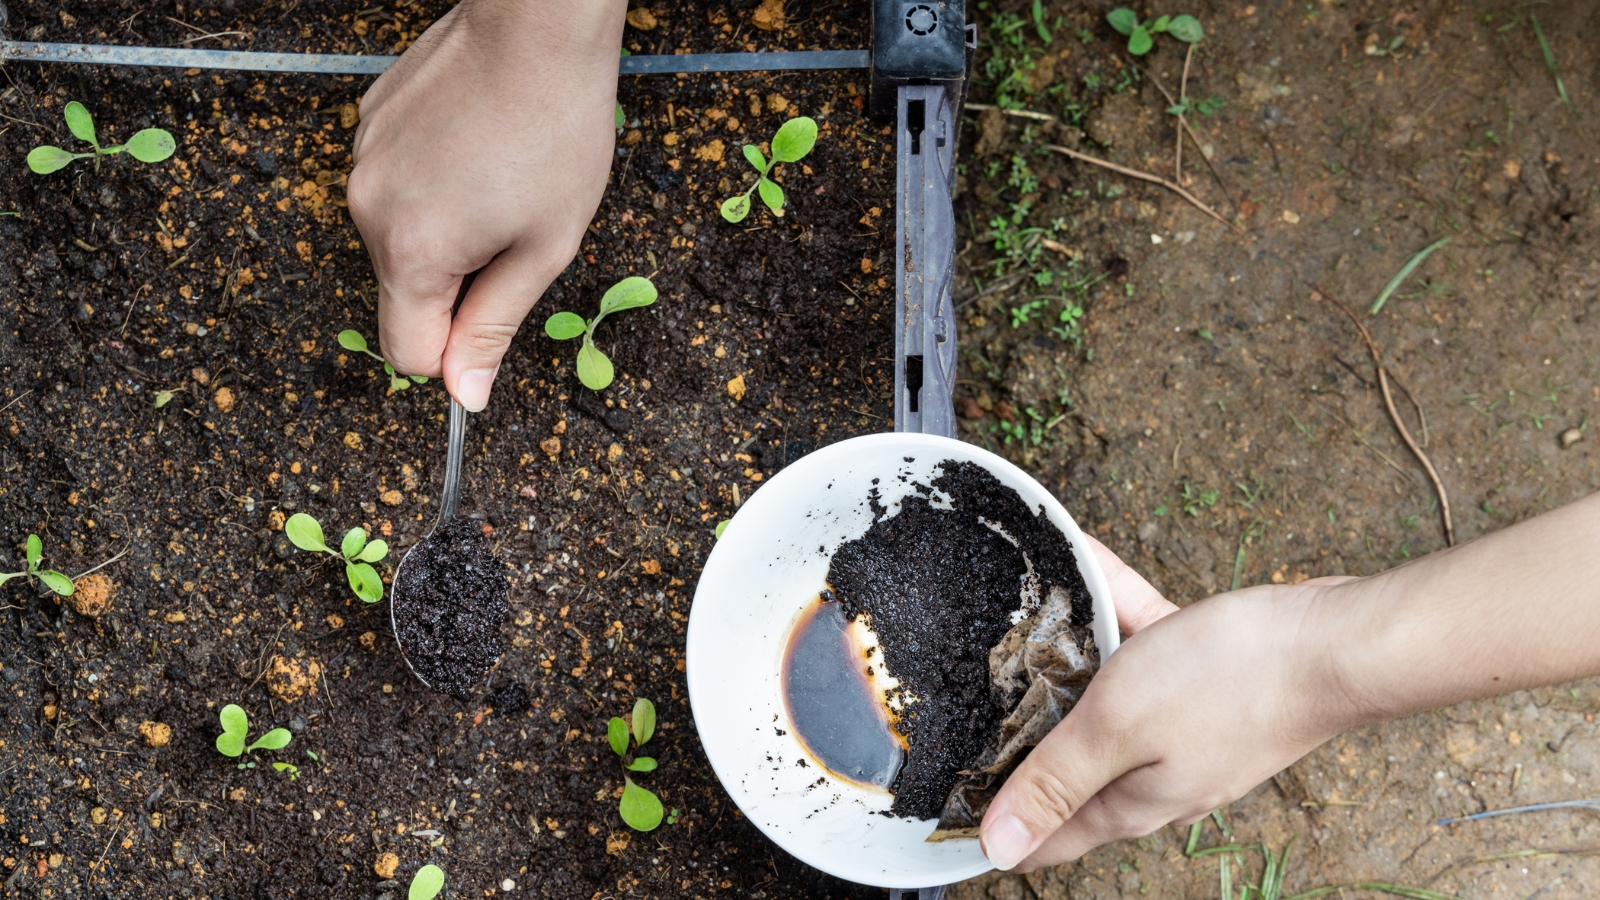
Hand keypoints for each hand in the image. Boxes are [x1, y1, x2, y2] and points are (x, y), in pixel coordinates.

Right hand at [348, 0, 626, 409]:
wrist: (535, 28)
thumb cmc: (555, 135)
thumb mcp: (543, 249)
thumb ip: (494, 326)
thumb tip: (463, 395)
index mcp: (412, 252)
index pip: (406, 352)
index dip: (453, 349)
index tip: (491, 316)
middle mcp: (367, 208)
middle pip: (402, 291)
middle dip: (456, 280)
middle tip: (512, 228)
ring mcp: (361, 159)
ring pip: (400, 234)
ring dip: (445, 227)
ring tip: (497, 177)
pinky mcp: (368, 121)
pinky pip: (396, 181)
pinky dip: (432, 179)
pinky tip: (474, 143)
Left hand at [979, 536, 1357, 870]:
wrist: (1336, 641)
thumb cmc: (1230, 682)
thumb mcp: (1118, 727)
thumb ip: (1056, 781)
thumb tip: (1000, 850)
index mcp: (1129, 802)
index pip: (1046, 838)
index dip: (993, 830)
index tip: (944, 812)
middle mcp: (1154, 773)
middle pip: (1068, 762)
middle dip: (1019, 733)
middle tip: (968, 700)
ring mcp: (1184, 728)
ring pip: (1105, 694)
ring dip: (1067, 657)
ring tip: (1025, 617)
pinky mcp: (1207, 682)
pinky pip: (1142, 643)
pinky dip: (1116, 611)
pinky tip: (1092, 565)